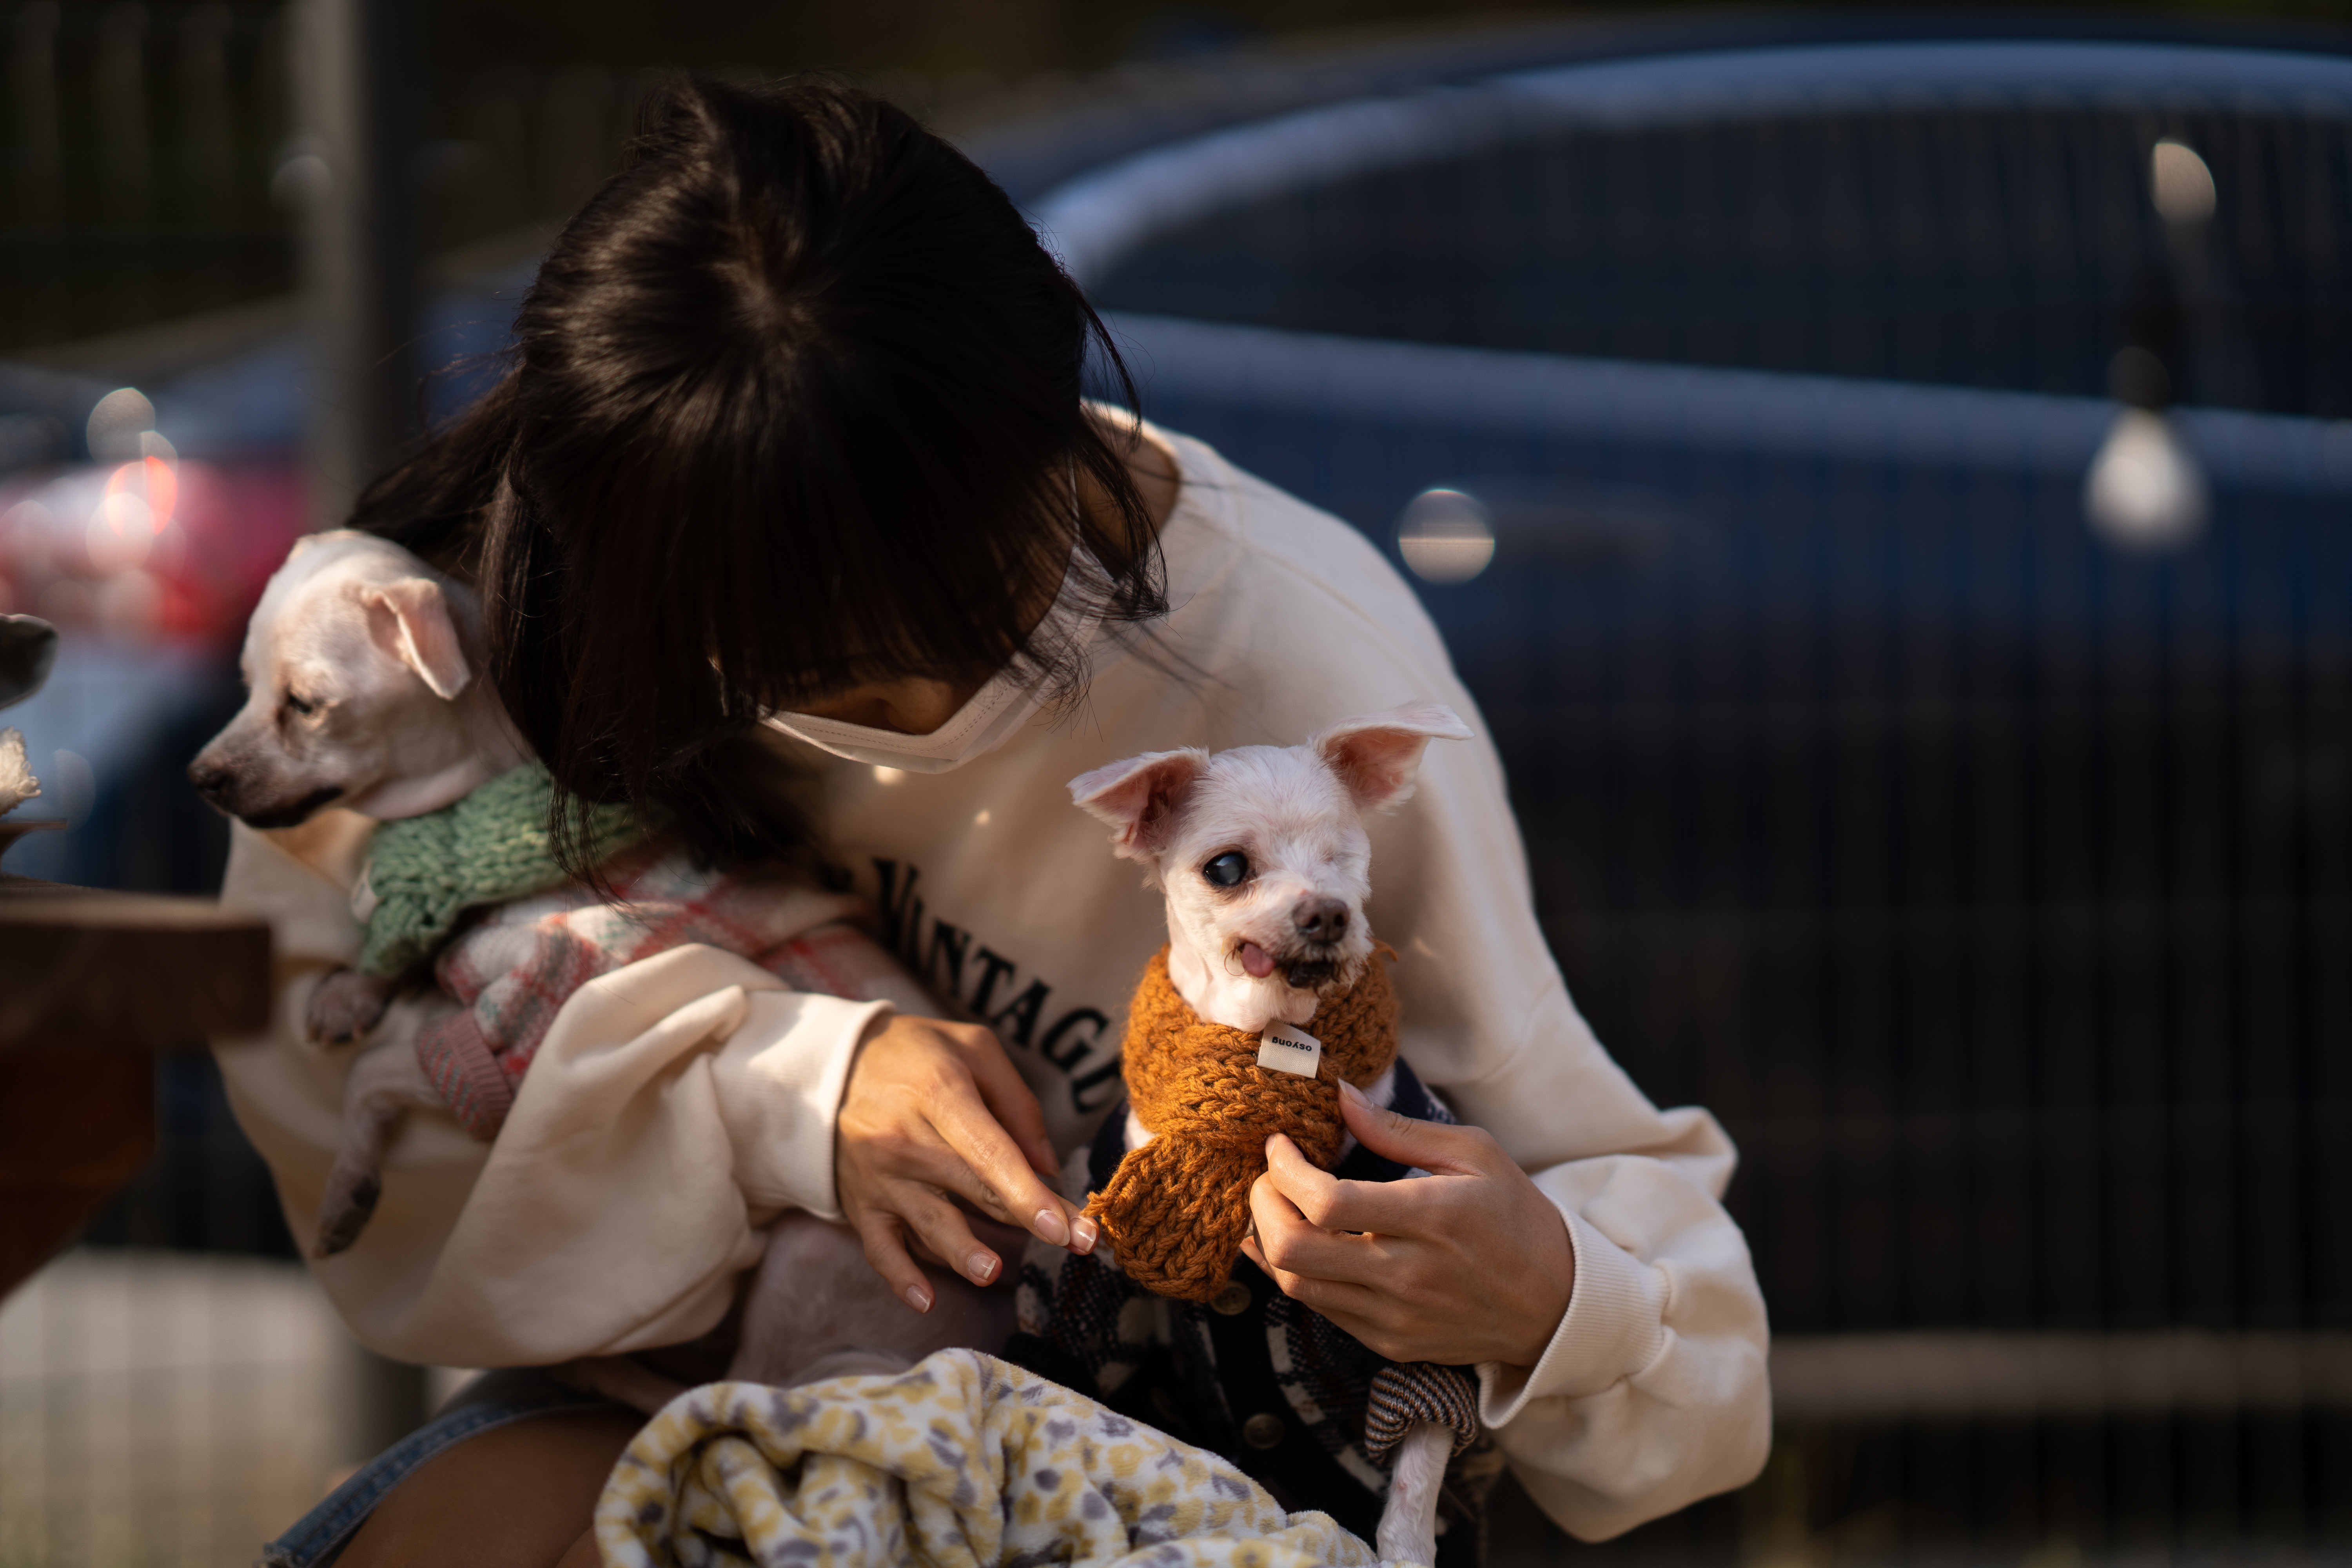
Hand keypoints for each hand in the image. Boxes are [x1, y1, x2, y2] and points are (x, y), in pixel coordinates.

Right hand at [834, 1013, 1096, 1313]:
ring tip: (992, 1272)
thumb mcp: (974, 1050)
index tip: (1067, 1224)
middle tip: (1078, 1246)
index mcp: (940, 1095)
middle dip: (1028, 1221)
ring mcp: (880, 1176)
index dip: (1029, 1192)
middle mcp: (905, 1139)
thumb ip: (1017, 1104)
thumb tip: (1048, 1166)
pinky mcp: (861, 1204)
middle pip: (975, 1189)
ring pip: (930, 1223)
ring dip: (962, 1252)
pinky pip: (880, 1248)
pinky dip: (900, 1277)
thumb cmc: (920, 1055)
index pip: (991, 1152)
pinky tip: (926, 1300)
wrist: (834, 1067)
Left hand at [1239, 1080, 1573, 1367]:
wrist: (1555, 1305)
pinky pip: (1320, 1309)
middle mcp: (1408, 1274)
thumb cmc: (1514, 1216)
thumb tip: (1340, 1096)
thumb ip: (1398, 1129)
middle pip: (1294, 1251)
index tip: (1279, 1146)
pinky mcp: (1390, 1342)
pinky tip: (1294, 1244)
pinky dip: (1294, 1274)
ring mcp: (1396, 1316)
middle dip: (1262, 1206)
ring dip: (1268, 1241)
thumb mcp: (1474, 1153)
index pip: (1327, 1202)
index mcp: (1432, 1217)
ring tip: (1273, 1206)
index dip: (1284, 1170)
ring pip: (1296, 1285)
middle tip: (1266, 1177)